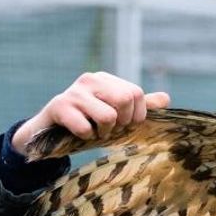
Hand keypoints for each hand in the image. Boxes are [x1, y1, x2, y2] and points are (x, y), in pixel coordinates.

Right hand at [12, 72, 169, 155]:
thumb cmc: (88, 124)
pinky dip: (85, 136)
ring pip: (108, 116)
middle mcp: (91, 79)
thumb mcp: (116, 116)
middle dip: (122, 123)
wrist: (49, 133)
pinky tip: (78, 133)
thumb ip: (139, 107)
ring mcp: (74, 91)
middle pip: (126, 99)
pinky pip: (85, 127)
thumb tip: (166, 98)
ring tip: (94, 131)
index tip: (122, 124)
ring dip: (103, 132)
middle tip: (109, 129)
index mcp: (106, 79)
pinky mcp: (58, 106)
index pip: (137, 94)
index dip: (135, 116)